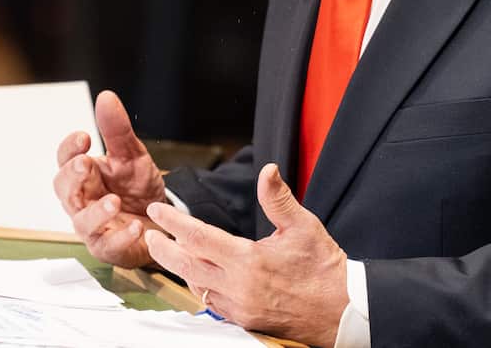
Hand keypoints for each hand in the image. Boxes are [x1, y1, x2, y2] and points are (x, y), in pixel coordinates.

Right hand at [53, 90, 166, 267]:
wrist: (161, 218)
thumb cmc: (137, 187)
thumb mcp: (132, 155)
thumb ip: (117, 130)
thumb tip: (106, 97)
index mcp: (84, 174)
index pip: (65, 159)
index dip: (69, 148)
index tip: (84, 136)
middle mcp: (82, 200)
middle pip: (64, 189)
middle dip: (72, 177)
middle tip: (85, 164)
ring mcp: (93, 226)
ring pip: (82, 221)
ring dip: (97, 211)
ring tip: (114, 200)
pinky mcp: (109, 248)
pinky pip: (109, 245)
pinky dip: (122, 237)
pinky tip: (138, 226)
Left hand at [145, 163, 347, 347]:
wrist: (342, 310)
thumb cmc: (324, 268)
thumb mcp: (303, 226)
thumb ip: (278, 198)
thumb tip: (267, 170)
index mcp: (249, 261)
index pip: (198, 237)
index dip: (173, 222)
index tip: (157, 211)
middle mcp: (239, 287)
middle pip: (186, 265)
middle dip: (163, 249)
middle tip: (148, 235)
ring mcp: (240, 307)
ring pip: (196, 286)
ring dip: (179, 268)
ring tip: (167, 251)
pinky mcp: (245, 320)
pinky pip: (211, 303)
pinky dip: (199, 287)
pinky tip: (196, 276)